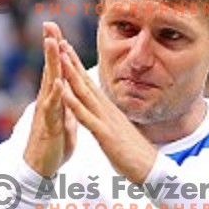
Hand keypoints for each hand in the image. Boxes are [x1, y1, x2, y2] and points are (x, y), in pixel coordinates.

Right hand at [23, 22, 76, 177]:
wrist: (41, 170)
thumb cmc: (53, 144)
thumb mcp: (64, 120)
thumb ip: (66, 104)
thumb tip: (70, 93)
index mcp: (55, 98)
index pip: (57, 69)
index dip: (58, 49)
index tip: (57, 29)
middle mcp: (48, 101)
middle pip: (50, 69)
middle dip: (51, 47)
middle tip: (50, 25)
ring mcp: (46, 112)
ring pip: (49, 83)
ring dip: (51, 64)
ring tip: (52, 44)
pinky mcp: (48, 126)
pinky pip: (51, 109)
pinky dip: (55, 95)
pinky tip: (58, 82)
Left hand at [58, 39, 156, 183]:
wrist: (149, 168)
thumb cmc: (134, 153)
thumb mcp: (119, 130)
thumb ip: (110, 119)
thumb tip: (105, 112)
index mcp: (108, 110)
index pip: (89, 83)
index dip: (76, 65)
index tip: (65, 49)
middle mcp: (107, 110)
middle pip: (85, 82)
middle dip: (71, 61)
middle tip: (59, 40)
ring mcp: (106, 120)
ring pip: (84, 93)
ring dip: (71, 74)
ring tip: (59, 55)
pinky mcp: (105, 134)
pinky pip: (86, 117)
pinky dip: (74, 103)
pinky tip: (63, 91)